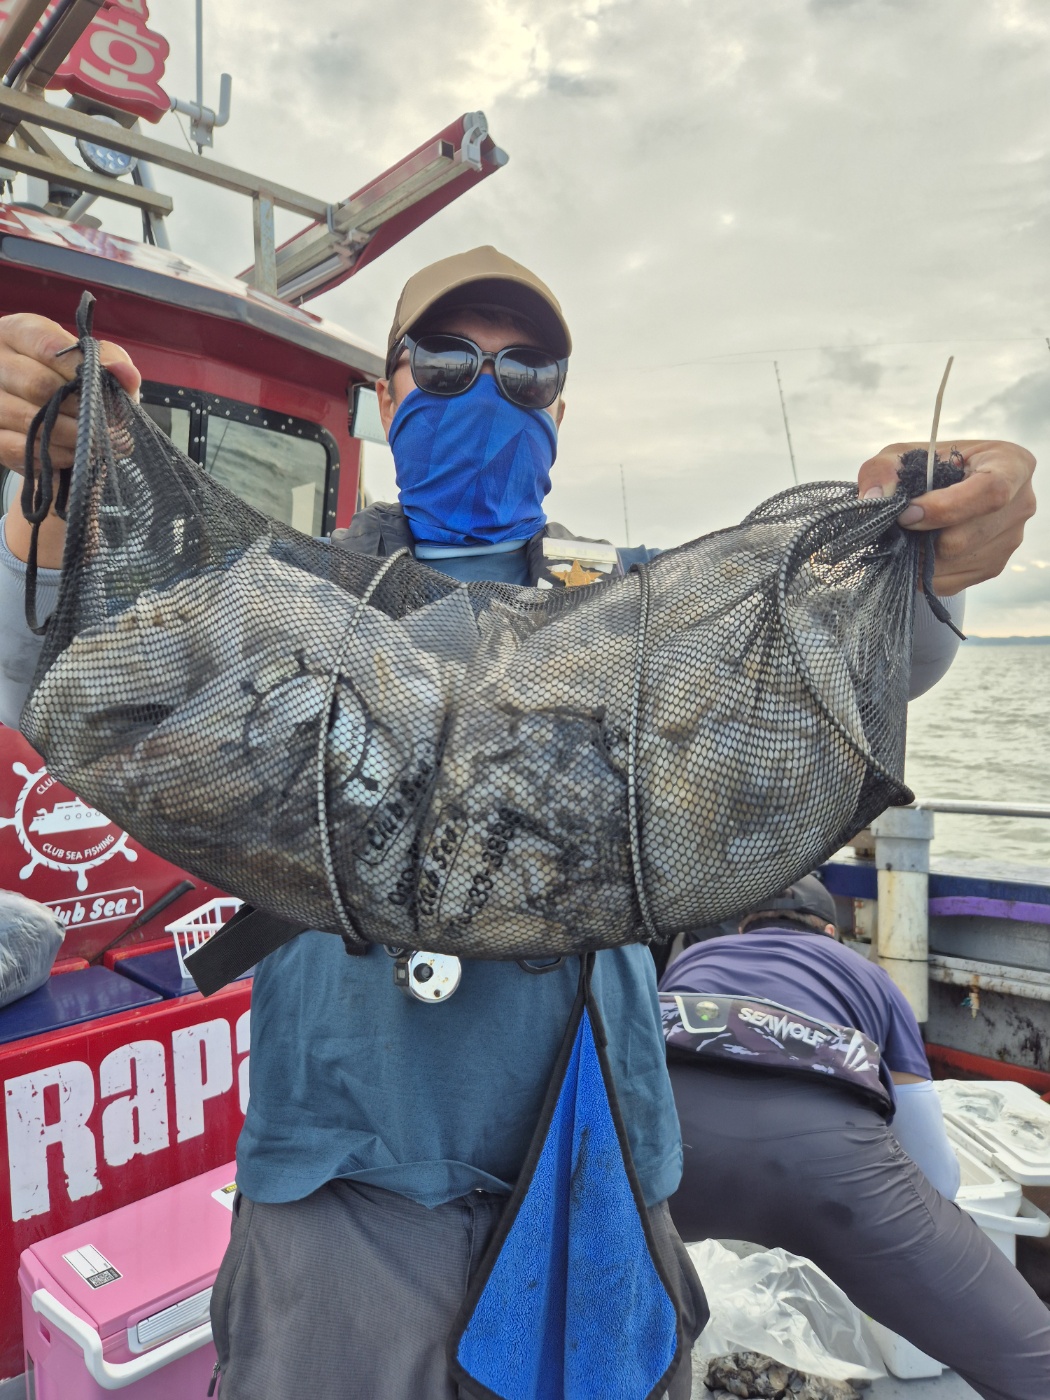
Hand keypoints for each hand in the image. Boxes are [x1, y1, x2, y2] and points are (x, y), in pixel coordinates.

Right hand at [0, 314, 140, 564]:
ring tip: (94, 450)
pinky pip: (10, 450)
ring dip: (70, 440)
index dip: (76, 364)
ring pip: (22, 417)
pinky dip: (46, 459)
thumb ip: (115, 373)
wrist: (49, 454)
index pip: (40, 336)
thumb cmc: (76, 407)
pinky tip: (70, 462)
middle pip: (34, 382)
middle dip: (81, 411)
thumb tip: (126, 373)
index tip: (109, 389)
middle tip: (113, 433)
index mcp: (15, 331)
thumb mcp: (100, 387)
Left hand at [857, 440, 1035, 595]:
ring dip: (920, 555)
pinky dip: (924, 571)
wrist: (943, 490)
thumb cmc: (928, 466)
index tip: (907, 514)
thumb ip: (883, 470)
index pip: (990, 492)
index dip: (945, 508)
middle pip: (966, 536)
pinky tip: (917, 550)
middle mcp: (1020, 504)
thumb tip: (876, 498)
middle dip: (922, 537)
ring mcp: (1010, 540)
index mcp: (1011, 464)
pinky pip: (951, 581)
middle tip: (898, 528)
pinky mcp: (993, 566)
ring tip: (908, 535)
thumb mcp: (902, 455)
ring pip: (956, 563)